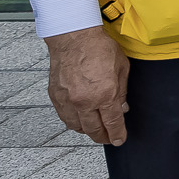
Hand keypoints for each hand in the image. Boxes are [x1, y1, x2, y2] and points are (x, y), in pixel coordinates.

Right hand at [44, 25, 129, 144]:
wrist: (73, 38)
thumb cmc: (99, 48)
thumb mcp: (122, 68)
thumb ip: (122, 91)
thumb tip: (122, 108)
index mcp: (104, 95)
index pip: (112, 123)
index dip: (117, 134)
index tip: (119, 140)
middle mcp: (84, 101)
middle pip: (93, 130)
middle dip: (103, 138)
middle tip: (108, 139)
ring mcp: (68, 101)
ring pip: (77, 127)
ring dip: (87, 132)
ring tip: (95, 131)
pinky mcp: (56, 97)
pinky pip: (65, 117)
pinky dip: (74, 122)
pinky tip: (80, 121)